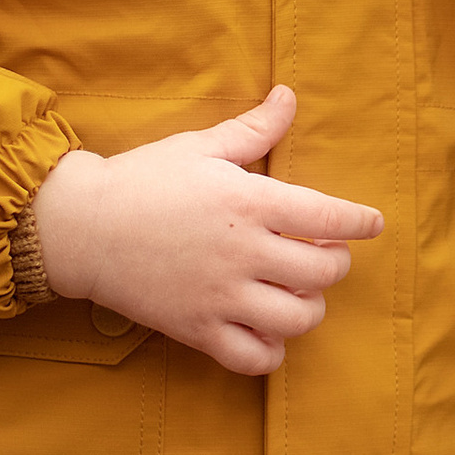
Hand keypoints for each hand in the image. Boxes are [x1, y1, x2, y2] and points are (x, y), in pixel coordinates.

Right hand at [31, 84, 379, 377]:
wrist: (82, 226)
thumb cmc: (143, 180)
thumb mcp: (200, 146)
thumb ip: (254, 129)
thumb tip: (290, 96)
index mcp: (248, 201)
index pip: (328, 216)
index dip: (359, 222)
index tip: (373, 223)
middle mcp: (242, 252)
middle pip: (323, 272)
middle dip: (335, 263)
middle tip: (323, 254)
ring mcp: (220, 296)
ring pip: (298, 319)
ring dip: (309, 307)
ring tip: (297, 292)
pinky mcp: (197, 329)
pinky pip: (254, 357)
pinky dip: (271, 351)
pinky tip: (267, 330)